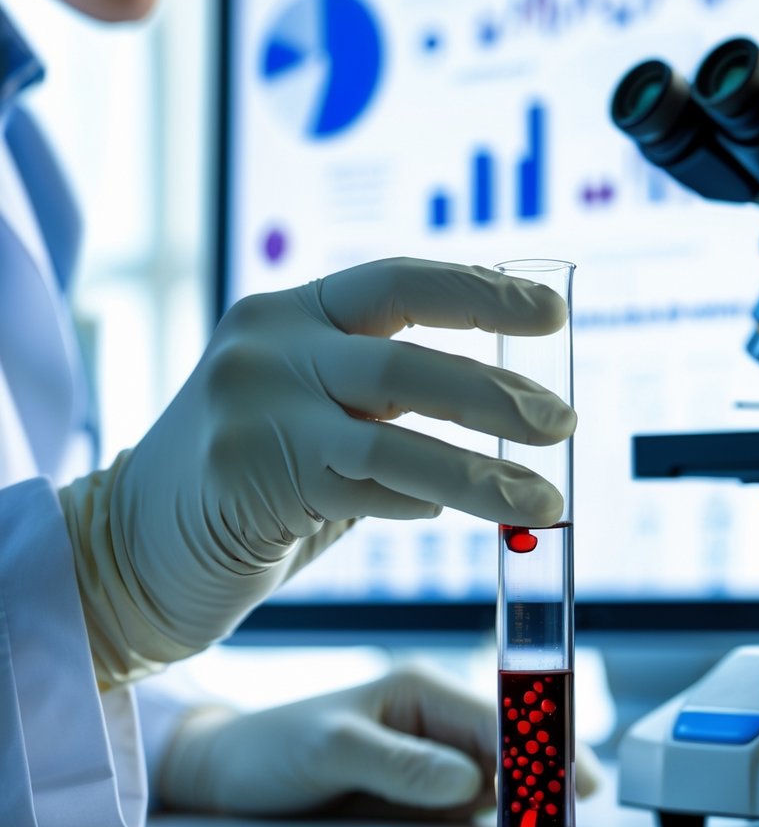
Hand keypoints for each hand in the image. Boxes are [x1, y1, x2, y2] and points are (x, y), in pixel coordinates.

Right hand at [59, 259, 575, 686]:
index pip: (400, 281)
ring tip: (545, 498)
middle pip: (407, 360)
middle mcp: (267, 349)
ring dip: (483, 469)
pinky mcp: (244, 482)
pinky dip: (419, 500)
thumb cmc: (246, 478)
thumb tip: (504, 396)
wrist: (129, 545)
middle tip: (562, 423)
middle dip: (497, 393)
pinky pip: (362, 489)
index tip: (551, 317)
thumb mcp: (310, 407)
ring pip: (395, 435)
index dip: (482, 292)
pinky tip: (446, 510)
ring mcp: (250, 413)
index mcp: (289, 313)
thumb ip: (382, 393)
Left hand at [156, 661, 600, 818]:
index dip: (541, 746)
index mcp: (422, 690)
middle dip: (544, 779)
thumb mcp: (334, 750)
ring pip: (498, 779)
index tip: (574, 783)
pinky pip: (471, 804)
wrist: (231, 771)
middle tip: (570, 823)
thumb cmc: (275, 748)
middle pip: (509, 747)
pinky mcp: (421, 788)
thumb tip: (472, 782)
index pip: (497, 715)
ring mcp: (431, 755)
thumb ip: (403, 764)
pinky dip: (496, 819)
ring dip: (525, 803)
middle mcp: (436, 719)